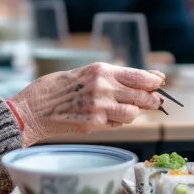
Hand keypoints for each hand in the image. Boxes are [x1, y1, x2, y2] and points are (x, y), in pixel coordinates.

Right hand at [9, 63, 164, 146]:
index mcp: (100, 70)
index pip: (139, 76)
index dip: (154, 81)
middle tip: (155, 101)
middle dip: (151, 99)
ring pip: (133, 112)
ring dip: (133, 112)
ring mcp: (100, 107)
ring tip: (125, 110)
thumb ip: (109, 78)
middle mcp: (103, 86)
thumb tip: (140, 80)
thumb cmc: (54, 89)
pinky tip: (107, 117)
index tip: (160, 82)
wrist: (32, 109)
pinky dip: (117, 122)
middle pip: (142, 95)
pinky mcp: (95, 124)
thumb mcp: (83, 74)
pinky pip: (117, 124)